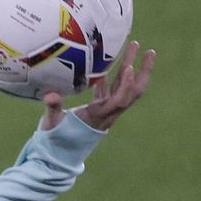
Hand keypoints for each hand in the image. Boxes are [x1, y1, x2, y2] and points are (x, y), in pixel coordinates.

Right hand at [41, 40, 155, 131]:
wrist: (59, 153)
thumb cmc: (55, 139)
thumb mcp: (52, 123)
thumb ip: (52, 108)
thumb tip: (50, 94)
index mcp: (98, 117)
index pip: (118, 101)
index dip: (125, 86)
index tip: (129, 68)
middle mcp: (107, 114)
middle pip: (131, 94)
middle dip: (142, 73)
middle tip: (150, 51)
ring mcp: (105, 111)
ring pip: (123, 89)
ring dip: (130, 70)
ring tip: (135, 47)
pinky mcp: (98, 109)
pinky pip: (110, 91)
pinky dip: (112, 78)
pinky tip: (108, 64)